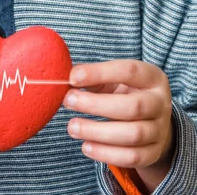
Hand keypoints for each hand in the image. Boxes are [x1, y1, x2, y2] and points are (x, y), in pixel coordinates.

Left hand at [63, 60, 174, 191]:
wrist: (151, 120)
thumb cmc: (125, 92)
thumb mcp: (114, 78)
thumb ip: (94, 76)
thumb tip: (71, 78)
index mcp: (152, 77)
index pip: (129, 71)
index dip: (100, 73)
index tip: (73, 78)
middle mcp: (160, 103)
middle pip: (133, 107)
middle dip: (96, 105)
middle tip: (69, 101)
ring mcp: (159, 130)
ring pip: (133, 135)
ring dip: (98, 132)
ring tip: (72, 127)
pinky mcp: (153, 153)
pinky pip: (132, 157)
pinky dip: (106, 153)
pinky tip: (86, 146)